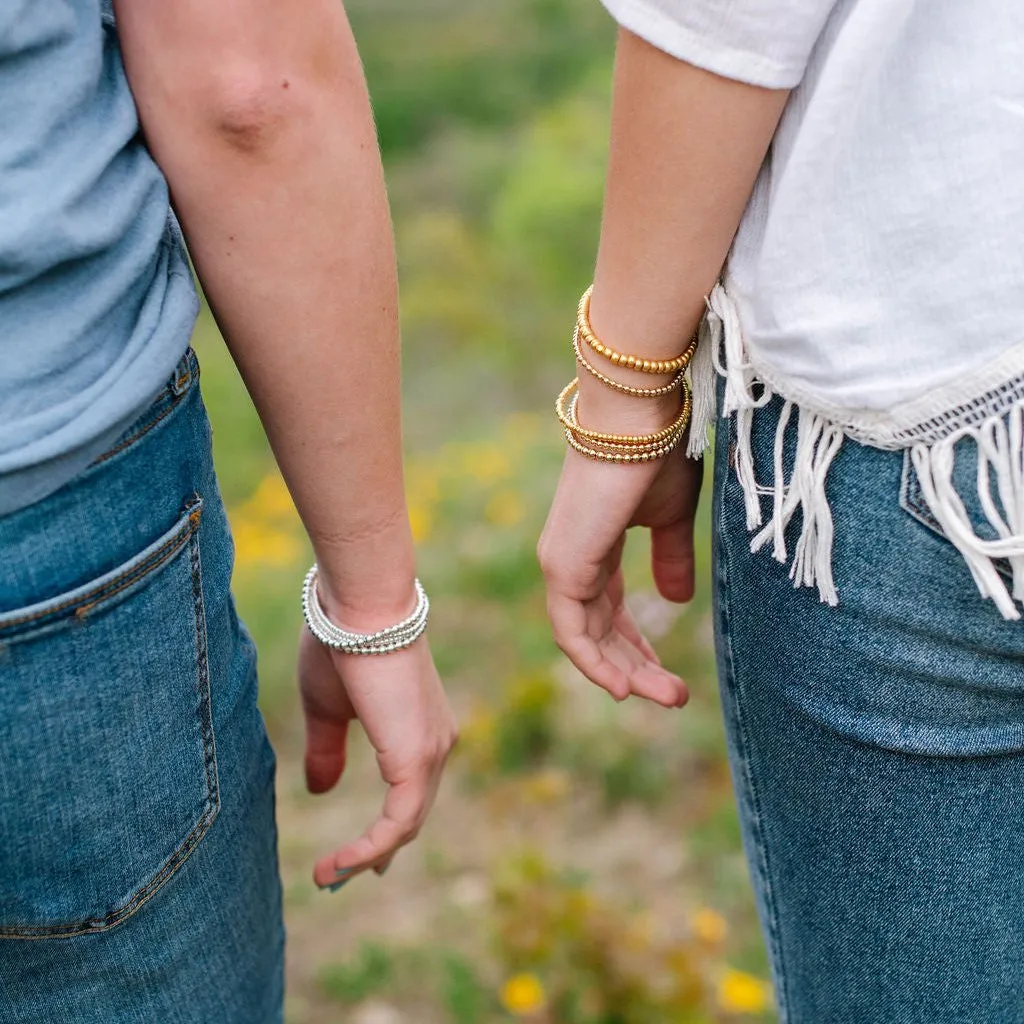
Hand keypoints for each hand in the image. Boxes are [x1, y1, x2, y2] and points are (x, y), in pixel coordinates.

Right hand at [297, 628, 456, 888]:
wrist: (359, 609)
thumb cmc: (342, 644)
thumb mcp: (329, 708)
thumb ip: (330, 750)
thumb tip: (321, 790)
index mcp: (421, 726)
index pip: (412, 790)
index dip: (389, 826)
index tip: (367, 856)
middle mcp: (437, 741)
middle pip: (413, 812)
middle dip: (379, 849)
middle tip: (343, 875)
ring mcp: (432, 750)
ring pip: (407, 822)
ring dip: (367, 856)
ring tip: (328, 877)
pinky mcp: (417, 758)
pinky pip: (398, 822)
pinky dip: (369, 848)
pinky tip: (338, 865)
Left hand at [537, 445, 701, 706]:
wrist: (640, 418)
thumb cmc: (657, 454)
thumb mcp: (671, 517)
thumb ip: (670, 559)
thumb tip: (676, 602)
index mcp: (594, 546)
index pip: (608, 610)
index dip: (636, 645)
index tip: (667, 674)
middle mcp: (571, 558)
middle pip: (599, 630)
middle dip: (636, 667)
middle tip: (676, 698)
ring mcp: (562, 562)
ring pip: (586, 638)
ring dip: (624, 672)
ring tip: (666, 698)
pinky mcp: (562, 565)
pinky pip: (572, 631)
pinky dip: (595, 663)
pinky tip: (624, 688)